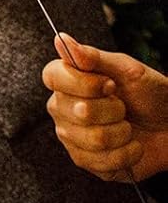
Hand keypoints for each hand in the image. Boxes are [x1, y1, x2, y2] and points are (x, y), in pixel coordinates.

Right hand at [43, 32, 167, 181]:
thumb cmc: (151, 94)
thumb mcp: (126, 69)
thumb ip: (92, 56)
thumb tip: (61, 39)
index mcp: (66, 80)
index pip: (52, 77)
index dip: (83, 84)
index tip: (110, 84)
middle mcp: (62, 107)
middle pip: (79, 112)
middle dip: (114, 110)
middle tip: (123, 107)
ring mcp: (72, 137)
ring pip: (94, 139)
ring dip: (123, 134)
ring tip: (128, 127)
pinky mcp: (87, 162)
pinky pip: (102, 163)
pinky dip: (127, 154)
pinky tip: (130, 146)